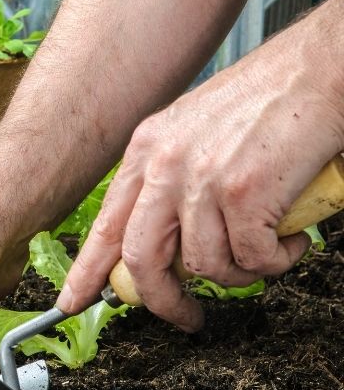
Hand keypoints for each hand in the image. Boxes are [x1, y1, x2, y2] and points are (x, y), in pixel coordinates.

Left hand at [57, 32, 343, 330]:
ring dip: (240, 275)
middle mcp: (164, 164)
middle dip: (162, 300)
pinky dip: (276, 261)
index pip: (106, 224)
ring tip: (266, 253)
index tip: (72, 302)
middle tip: (187, 318)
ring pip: (205, 266)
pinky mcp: (243, 193)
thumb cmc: (269, 102)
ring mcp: (201, 179)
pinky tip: (291, 239)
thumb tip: (169, 242)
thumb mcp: (195, 133)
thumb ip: (173, 181)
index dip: (87, 270)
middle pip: (141, 258)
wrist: (318, 71)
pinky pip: (252, 260)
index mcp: (146, 149)